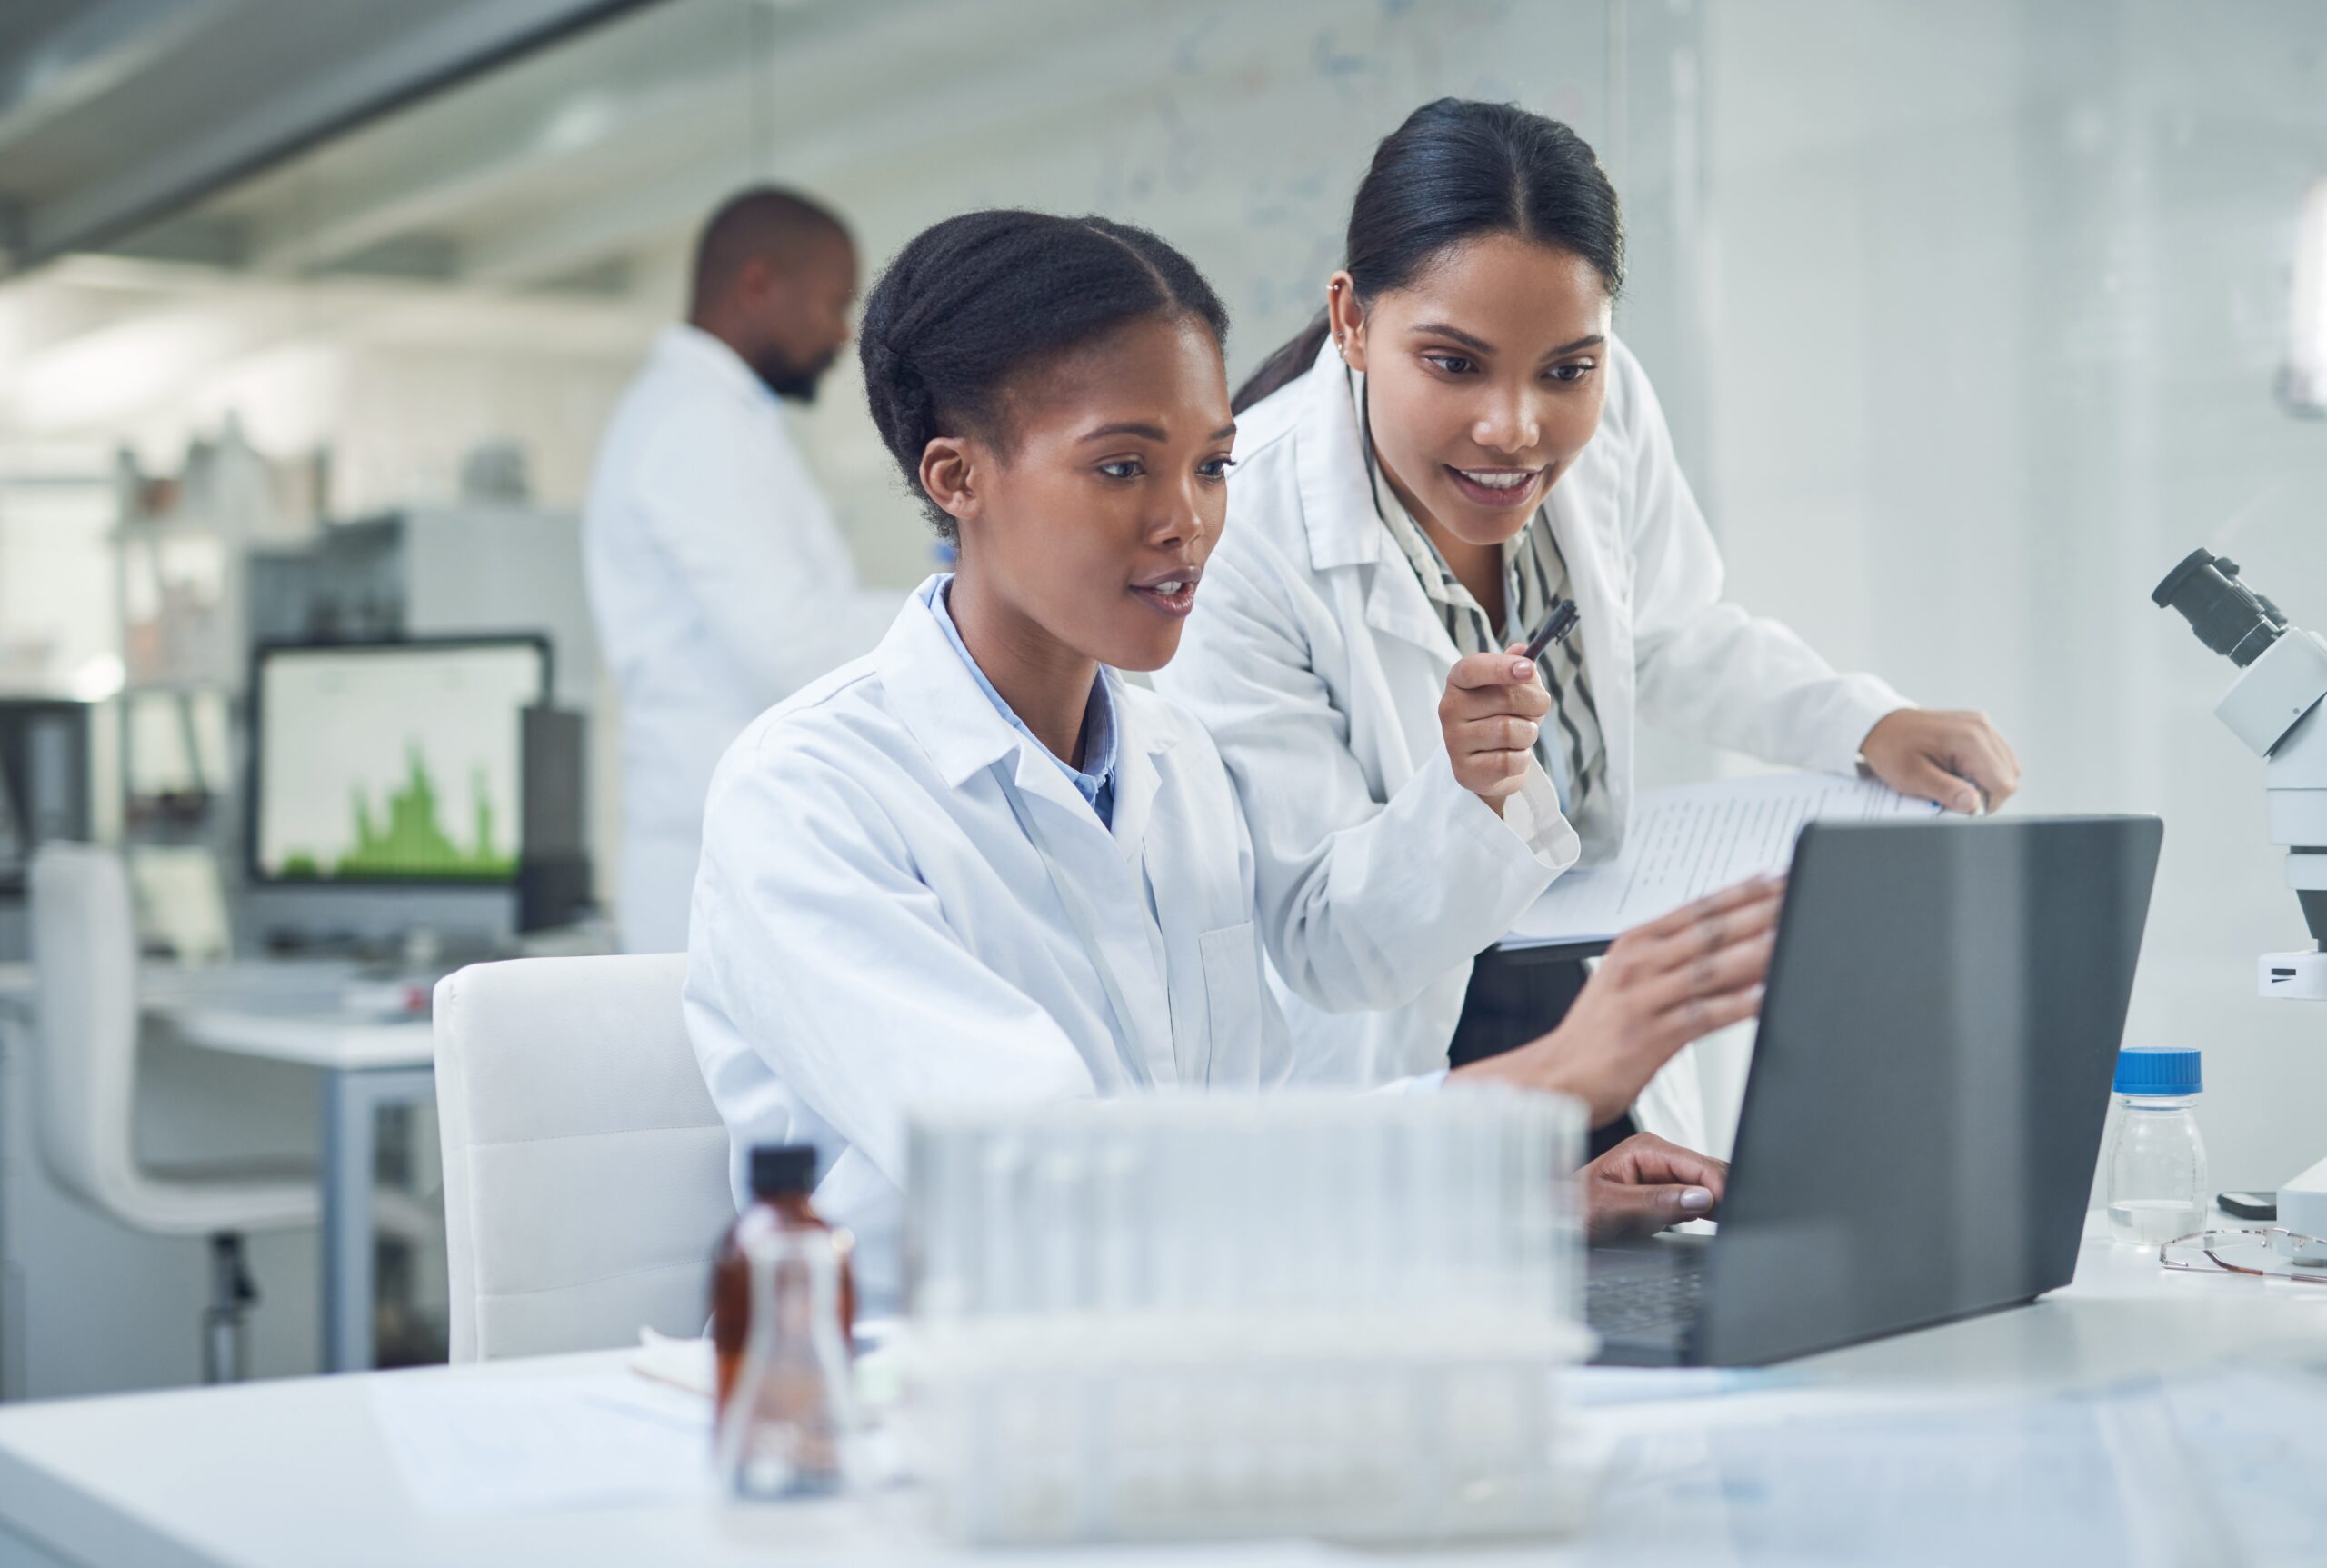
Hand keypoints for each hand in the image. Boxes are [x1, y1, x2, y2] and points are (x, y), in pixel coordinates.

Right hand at [1439, 645, 1551, 814]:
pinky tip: (1511, 756)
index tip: (1528, 670)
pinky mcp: (1464, 770)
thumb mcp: (1512, 687)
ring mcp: (1453, 741)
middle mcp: (1449, 708)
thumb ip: (1518, 667)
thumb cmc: (1503, 717)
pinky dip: (1521, 759)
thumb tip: (1522, 650)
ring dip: (1529, 734)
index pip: (1473, 668)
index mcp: (1458, 681)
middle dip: (1536, 704)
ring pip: (1510, 731)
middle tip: (1538, 709)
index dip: (1502, 667)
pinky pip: (1509, 761)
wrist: (1490, 765)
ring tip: (1522, 735)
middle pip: (1506, 699)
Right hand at [1454, 876, 1781, 1125]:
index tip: (1778, 879)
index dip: (1741, 892)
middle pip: (1709, 932)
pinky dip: (1737, 1006)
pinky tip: (1765, 997)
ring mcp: (1644, 999)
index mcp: (1635, 944)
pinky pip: (1703, 1016)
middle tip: (1798, 898)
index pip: (1697, 909)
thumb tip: (1725, 946)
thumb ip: (1670, 960)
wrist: (1553, 1076)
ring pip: (1710, 969)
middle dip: (1759, 913)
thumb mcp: (1625, 980)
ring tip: (1793, 937)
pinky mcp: (1651, 1036)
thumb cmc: (1594, 1033)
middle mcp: (1639, 965)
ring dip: (1756, 952)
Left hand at [1582, 1132, 1727, 1240]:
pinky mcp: (1668, 1190)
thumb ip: (1656, 1201)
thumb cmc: (1574, 1208)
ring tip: (1710, 1225)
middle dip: (1721, 1197)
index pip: (1699, 1164)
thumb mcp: (1612, 1208)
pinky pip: (1698, 1198)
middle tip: (1724, 1224)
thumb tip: (1699, 1197)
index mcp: (1646, 1149)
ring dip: (1713, 1206)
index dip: (1719, 1188)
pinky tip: (1695, 1223)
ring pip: (1708, 1186)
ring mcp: (1665, 1172)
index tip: (1727, 1212)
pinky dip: (1704, 1212)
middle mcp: (1658, 1155)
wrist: (1559, 1219)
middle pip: (1709, 1173)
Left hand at [1860, 709, 2019, 815]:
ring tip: (1954, 779)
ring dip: (1985, 781)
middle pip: (2008, 777)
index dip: (1985, 803)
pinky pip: (1997, 756)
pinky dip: (1983, 769)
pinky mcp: (1979, 726)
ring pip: (2007, 767)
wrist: (1880, 725)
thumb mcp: (1913, 777)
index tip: (1958, 804)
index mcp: (1970, 739)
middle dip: (1984, 793)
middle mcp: (1982, 728)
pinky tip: (1958, 769)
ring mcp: (1982, 724)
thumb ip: (1946, 791)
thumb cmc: (1892, 750)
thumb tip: (1974, 805)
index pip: (2003, 785)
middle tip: (1952, 792)